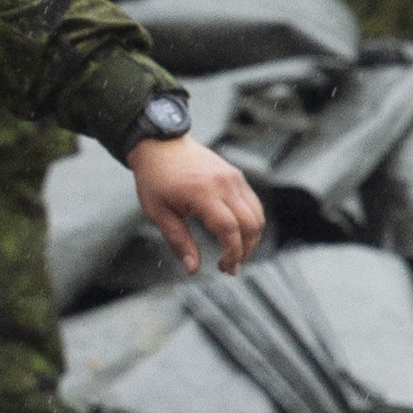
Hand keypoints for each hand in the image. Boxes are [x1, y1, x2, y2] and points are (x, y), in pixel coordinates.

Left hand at [126, 134, 263, 272]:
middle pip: (251, 223)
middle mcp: (223, 184)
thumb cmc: (155, 178)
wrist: (160, 145)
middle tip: (230, 266)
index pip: (229, 229)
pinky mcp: (236, 176)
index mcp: (201, 193)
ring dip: (251, 237)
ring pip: (257, 214)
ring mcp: (233, 178)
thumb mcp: (158, 213)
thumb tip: (193, 267)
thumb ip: (178, 241)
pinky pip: (253, 203)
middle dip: (246, 250)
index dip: (232, 253)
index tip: (225, 267)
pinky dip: (250, 222)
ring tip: (235, 253)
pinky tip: (236, 234)